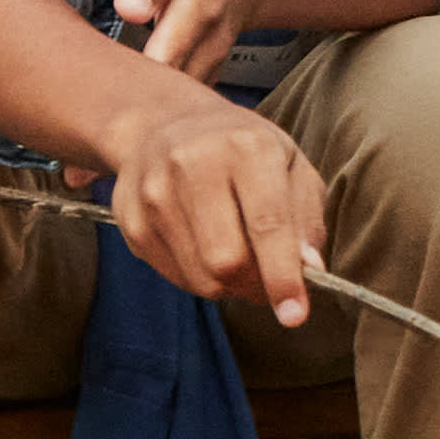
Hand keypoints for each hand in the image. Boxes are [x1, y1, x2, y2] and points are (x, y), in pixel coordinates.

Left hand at [62, 0, 281, 191]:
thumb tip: (131, 9)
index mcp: (200, 2)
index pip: (166, 52)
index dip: (133, 85)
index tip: (94, 115)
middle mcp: (209, 41)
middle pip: (167, 95)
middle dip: (126, 129)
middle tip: (79, 170)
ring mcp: (211, 64)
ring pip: (176, 113)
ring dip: (134, 144)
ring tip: (82, 175)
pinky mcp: (205, 79)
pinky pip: (180, 114)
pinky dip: (148, 139)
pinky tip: (105, 167)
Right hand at [108, 88, 327, 323]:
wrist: (166, 123)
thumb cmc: (242, 149)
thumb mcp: (290, 164)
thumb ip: (306, 217)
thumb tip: (309, 269)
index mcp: (246, 146)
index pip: (267, 222)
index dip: (282, 275)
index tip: (295, 315)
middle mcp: (194, 163)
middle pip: (227, 261)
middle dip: (254, 283)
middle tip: (266, 275)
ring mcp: (155, 192)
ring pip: (199, 277)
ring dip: (228, 283)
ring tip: (235, 251)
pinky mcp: (129, 219)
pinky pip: (173, 277)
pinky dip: (198, 276)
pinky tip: (202, 244)